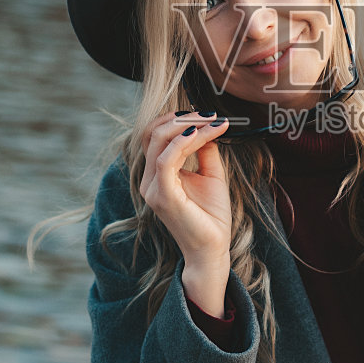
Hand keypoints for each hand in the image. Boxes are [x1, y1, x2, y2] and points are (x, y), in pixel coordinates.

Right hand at [137, 109, 232, 313]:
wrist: (213, 248)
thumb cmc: (211, 216)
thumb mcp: (211, 174)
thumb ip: (205, 150)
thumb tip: (207, 126)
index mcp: (157, 175)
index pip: (155, 136)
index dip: (176, 119)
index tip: (205, 113)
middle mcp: (149, 180)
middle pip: (152, 133)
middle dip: (181, 117)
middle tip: (209, 114)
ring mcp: (153, 188)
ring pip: (159, 142)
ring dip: (187, 126)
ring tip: (211, 121)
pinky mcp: (163, 196)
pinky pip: (167, 159)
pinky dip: (184, 142)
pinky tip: (201, 134)